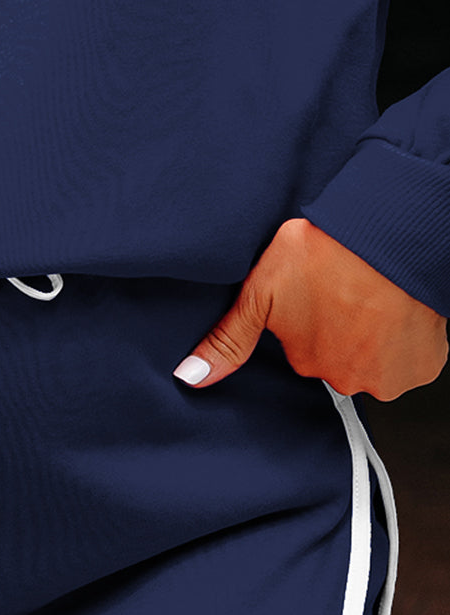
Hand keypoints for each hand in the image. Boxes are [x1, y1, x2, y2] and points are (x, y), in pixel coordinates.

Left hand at [172, 217, 448, 399]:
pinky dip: (407, 340)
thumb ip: (229, 338)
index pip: (305, 350)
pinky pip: (412, 359)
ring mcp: (390, 378)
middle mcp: (348, 379)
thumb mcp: (261, 290)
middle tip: (346, 292)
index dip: (312, 318)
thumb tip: (189, 378)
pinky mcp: (425, 368)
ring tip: (373, 297)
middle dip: (342, 332)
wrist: (389, 234)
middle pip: (341, 359)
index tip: (319, 292)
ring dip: (376, 337)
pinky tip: (396, 309)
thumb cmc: (327, 251)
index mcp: (307, 361)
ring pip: (377, 361)